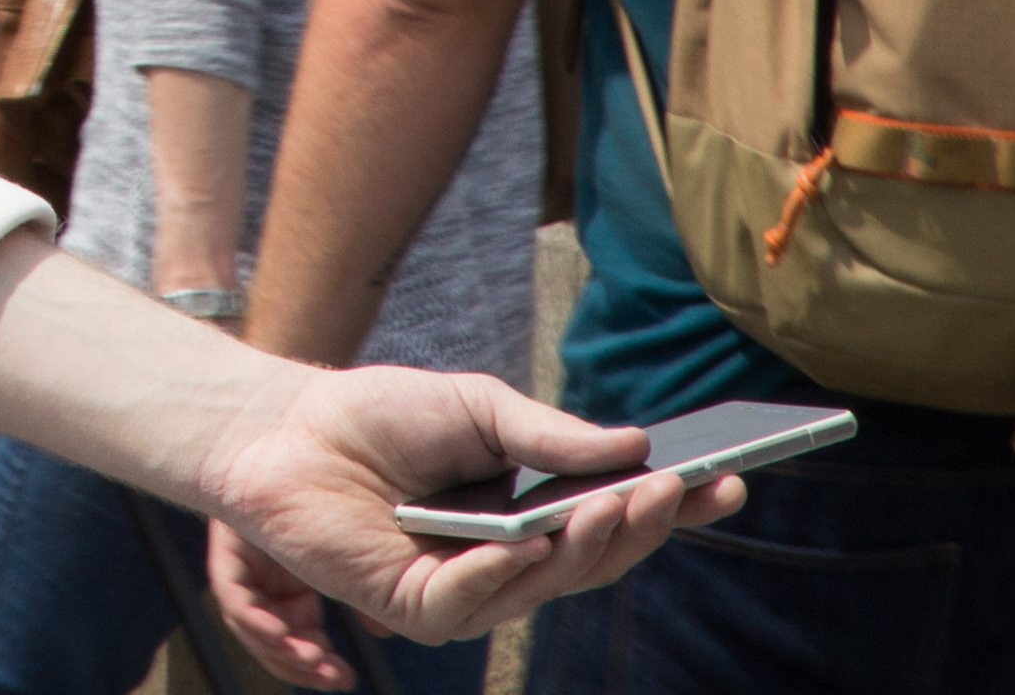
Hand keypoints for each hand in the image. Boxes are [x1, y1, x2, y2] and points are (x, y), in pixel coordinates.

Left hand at [194, 369, 736, 687]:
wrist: (286, 426)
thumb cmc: (378, 416)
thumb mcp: (477, 407)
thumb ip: (549, 433)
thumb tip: (636, 445)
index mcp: (530, 513)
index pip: (616, 522)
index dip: (675, 509)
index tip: (729, 479)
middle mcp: (507, 561)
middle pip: (593, 562)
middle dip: (639, 527)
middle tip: (671, 488)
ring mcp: (464, 591)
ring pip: (543, 587)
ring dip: (582, 546)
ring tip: (612, 503)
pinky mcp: (413, 607)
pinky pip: (471, 602)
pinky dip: (501, 570)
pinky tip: (524, 540)